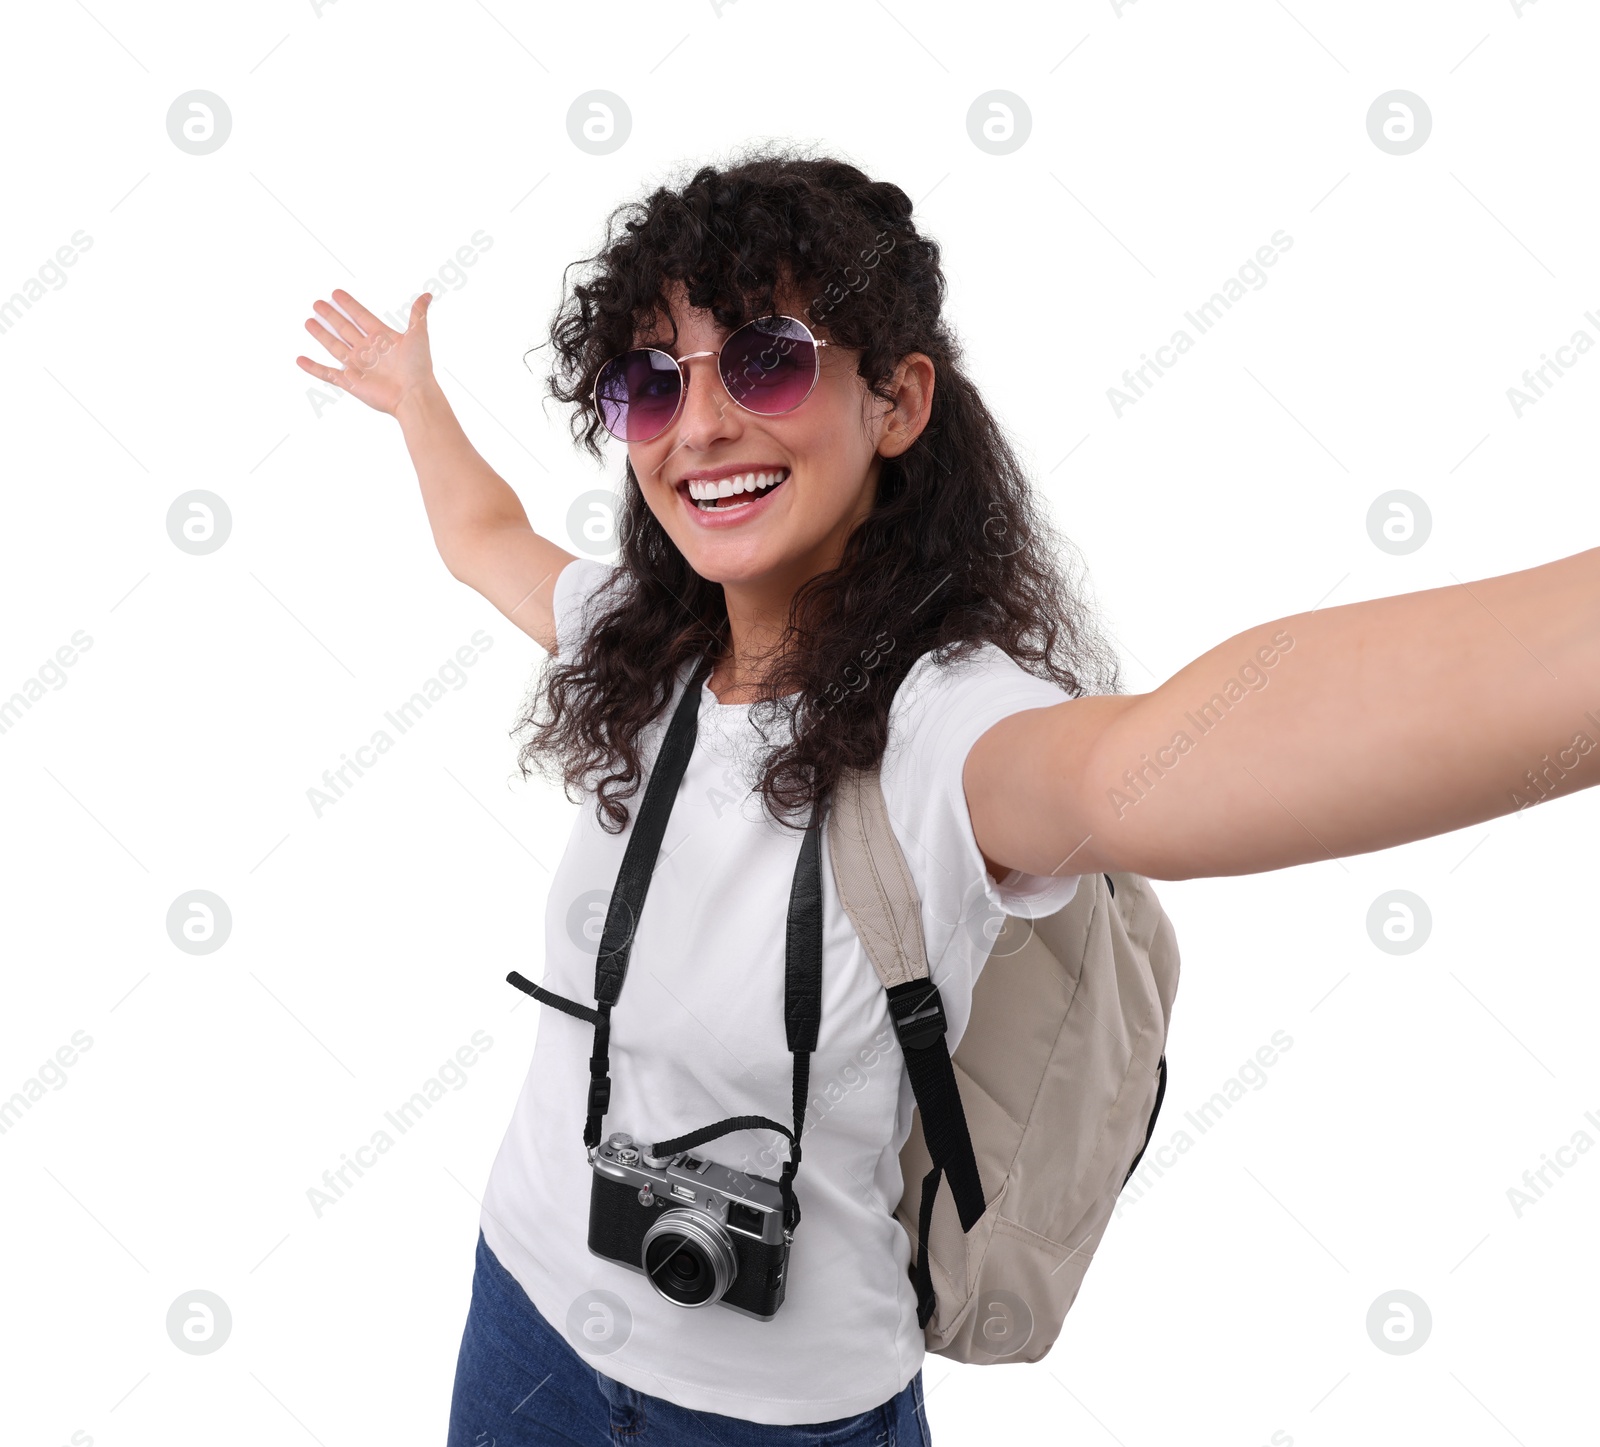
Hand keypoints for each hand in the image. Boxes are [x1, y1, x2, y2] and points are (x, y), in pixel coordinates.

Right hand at [295, 288, 436, 415]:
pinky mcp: (350, 382)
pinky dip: (313, 367)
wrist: (413, 394)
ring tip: (309, 321)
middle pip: (344, 328)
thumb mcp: (418, 334)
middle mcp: (367, 350)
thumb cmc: (418, 366)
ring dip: (321, 334)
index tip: (336, 293)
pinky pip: (327, 373)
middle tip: (317, 303)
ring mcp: (357, 366)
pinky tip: (300, 360)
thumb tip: (428, 294)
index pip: (361, 316)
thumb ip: (418, 314)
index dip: (349, 304)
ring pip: (334, 346)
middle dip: (331, 315)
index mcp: (381, 337)